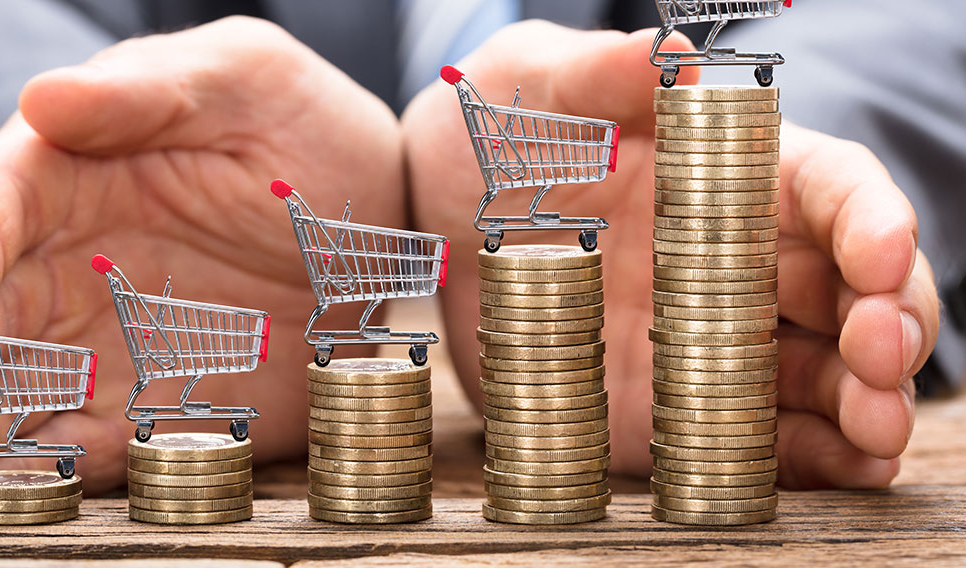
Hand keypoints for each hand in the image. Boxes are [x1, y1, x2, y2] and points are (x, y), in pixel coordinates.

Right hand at [0, 17, 403, 501]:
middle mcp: (64, 265)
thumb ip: (146, 91)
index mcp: (67, 171)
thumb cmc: (296, 126)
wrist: (374, 218)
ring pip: (12, 389)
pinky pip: (92, 439)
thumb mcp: (239, 80)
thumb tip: (45, 97)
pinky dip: (55, 464)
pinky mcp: (148, 404)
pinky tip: (18, 486)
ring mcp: (100, 343)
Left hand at [402, 23, 937, 487]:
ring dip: (862, 403)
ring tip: (879, 431)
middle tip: (884, 358)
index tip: (878, 253)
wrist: (431, 215)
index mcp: (727, 174)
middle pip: (845, 290)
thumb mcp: (533, 84)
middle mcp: (734, 261)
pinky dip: (805, 458)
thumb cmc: (495, 131)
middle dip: (884, 324)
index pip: (828, 190)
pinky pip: (750, 437)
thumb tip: (673, 60)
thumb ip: (598, 72)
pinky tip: (843, 472)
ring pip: (816, 373)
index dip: (869, 219)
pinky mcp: (666, 406)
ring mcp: (706, 341)